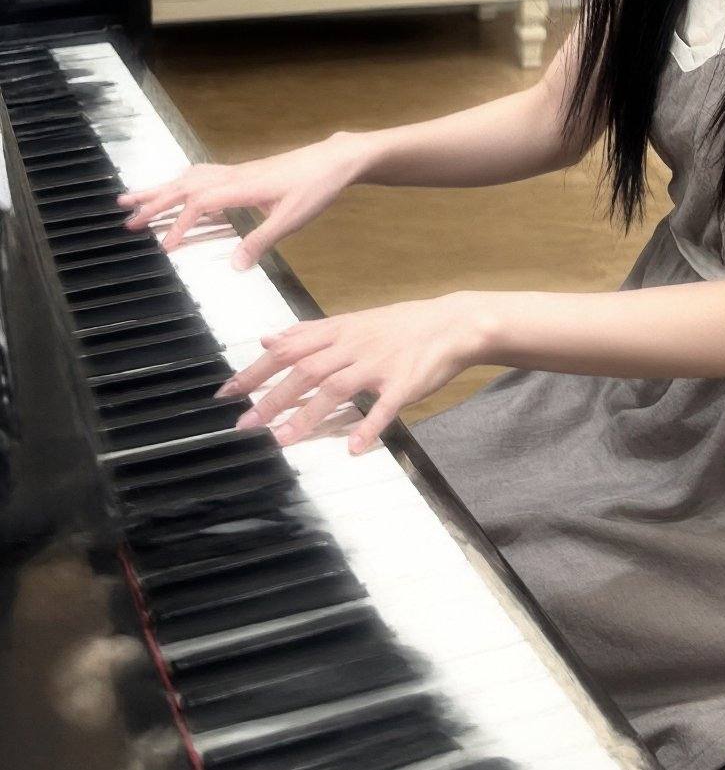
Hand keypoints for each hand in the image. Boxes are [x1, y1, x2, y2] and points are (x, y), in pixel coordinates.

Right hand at [117, 133, 368, 267]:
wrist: (336, 160)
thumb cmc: (316, 187)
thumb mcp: (292, 218)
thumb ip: (261, 241)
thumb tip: (234, 267)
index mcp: (241, 187)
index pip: (199, 204)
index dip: (179, 225)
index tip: (164, 247)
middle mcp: (234, 176)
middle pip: (185, 186)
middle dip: (154, 202)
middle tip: (126, 219)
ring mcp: (237, 171)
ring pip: (190, 177)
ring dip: (162, 188)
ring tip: (133, 198)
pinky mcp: (244, 172)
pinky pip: (203, 175)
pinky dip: (182, 183)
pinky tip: (176, 190)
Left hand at [220, 292, 489, 454]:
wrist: (452, 324)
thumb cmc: (400, 326)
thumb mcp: (352, 322)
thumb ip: (309, 333)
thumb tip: (267, 337)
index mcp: (340, 331)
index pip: (289, 348)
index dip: (256, 369)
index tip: (226, 393)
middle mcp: (355, 345)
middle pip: (307, 370)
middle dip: (273, 397)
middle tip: (245, 425)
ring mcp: (380, 363)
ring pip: (338, 388)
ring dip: (309, 414)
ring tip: (283, 440)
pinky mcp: (405, 382)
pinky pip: (385, 406)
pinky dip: (370, 426)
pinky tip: (354, 447)